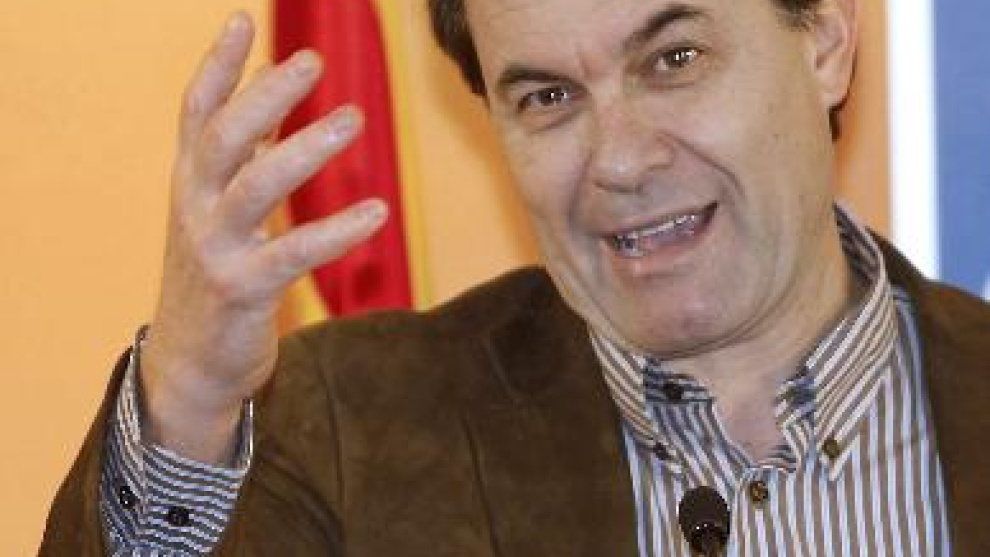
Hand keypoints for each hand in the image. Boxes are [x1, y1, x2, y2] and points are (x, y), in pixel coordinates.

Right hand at [140, 12, 386, 463]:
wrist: (189, 364)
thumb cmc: (212, 279)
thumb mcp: (216, 214)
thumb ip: (241, 161)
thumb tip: (266, 104)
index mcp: (189, 185)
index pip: (195, 112)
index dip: (217, 65)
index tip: (243, 20)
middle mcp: (195, 210)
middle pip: (223, 138)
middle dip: (266, 95)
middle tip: (312, 60)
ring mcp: (215, 250)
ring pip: (256, 186)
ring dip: (305, 149)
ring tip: (353, 118)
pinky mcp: (243, 290)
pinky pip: (294, 252)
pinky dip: (338, 230)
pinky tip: (377, 211)